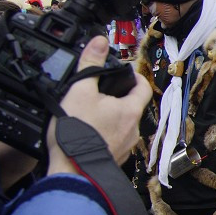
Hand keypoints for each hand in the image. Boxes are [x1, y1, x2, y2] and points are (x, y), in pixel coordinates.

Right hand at [47, 37, 151, 173]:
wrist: (72, 172)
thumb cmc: (77, 133)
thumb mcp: (80, 91)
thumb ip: (90, 65)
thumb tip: (99, 41)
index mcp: (131, 111)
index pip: (143, 87)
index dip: (135, 76)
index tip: (125, 71)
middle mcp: (134, 130)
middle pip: (132, 106)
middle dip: (118, 96)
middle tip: (102, 90)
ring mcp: (126, 146)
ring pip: (123, 124)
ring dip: (111, 116)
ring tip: (91, 111)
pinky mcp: (114, 158)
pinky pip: (113, 140)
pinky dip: (105, 132)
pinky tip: (89, 132)